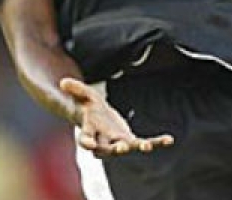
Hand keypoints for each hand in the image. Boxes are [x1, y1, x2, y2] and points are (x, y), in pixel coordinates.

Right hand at [59, 77, 174, 156]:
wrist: (97, 118)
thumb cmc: (87, 106)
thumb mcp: (83, 94)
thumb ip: (75, 89)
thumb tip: (63, 82)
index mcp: (89, 131)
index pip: (85, 139)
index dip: (86, 142)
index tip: (88, 145)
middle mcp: (103, 141)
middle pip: (108, 149)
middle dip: (116, 149)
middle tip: (123, 148)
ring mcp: (118, 143)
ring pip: (128, 148)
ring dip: (138, 147)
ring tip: (148, 146)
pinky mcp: (130, 141)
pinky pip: (144, 143)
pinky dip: (157, 142)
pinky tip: (169, 140)